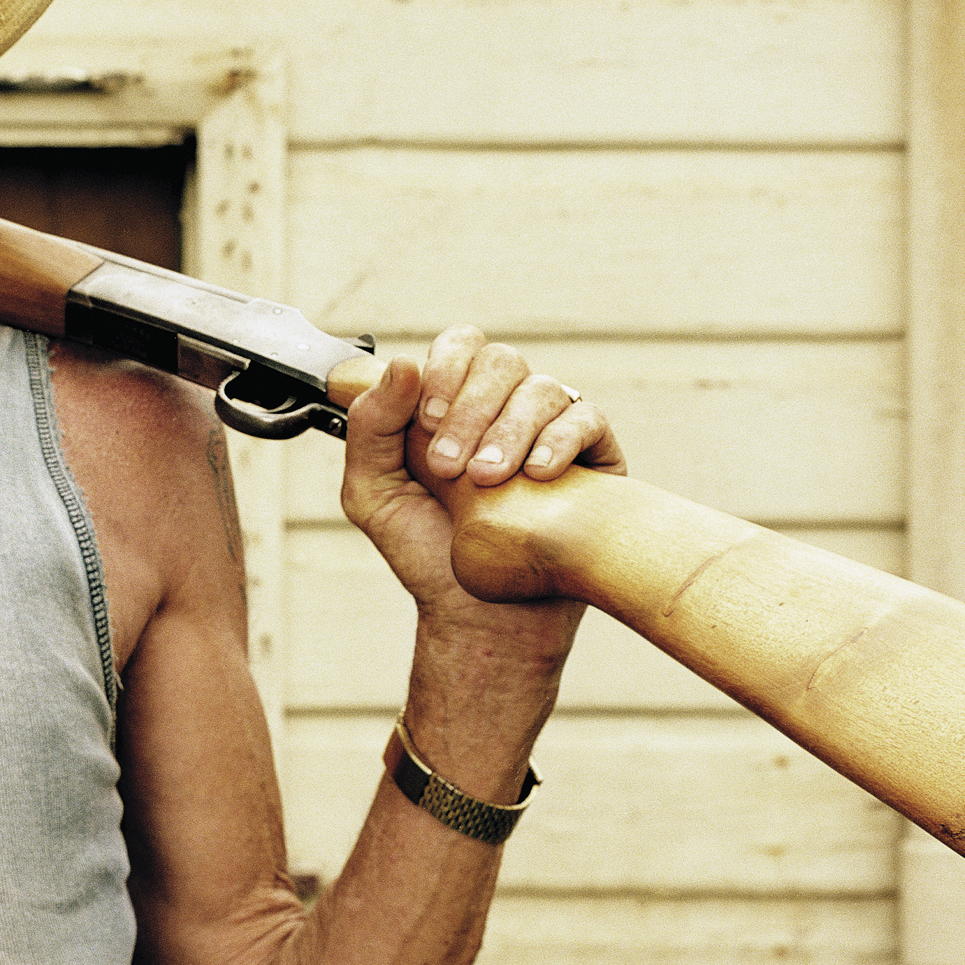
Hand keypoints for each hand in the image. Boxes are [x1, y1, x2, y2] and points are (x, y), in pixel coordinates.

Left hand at [340, 326, 615, 635]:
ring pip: (541, 388)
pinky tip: (535, 477)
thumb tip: (402, 364)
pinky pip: (587, 419)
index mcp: (453, 405)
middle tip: (449, 466)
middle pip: (501, 361)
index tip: (427, 420)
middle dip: (470, 408)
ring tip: (486, 482)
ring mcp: (551, 429)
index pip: (459, 347)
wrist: (480, 617)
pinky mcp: (593, 457)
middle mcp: (504, 409)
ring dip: (507, 430)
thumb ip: (370, 427)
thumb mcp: (374, 493)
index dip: (445, 369)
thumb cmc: (427, 555)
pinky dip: (558, 441)